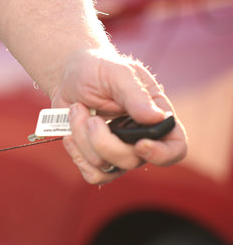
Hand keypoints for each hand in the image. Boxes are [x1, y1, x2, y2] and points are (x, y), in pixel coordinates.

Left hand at [50, 48, 187, 183]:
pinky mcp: (96, 158)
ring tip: (77, 112)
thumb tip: (156, 118)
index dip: (162, 154)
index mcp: (155, 116)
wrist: (68, 77)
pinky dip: (77, 154)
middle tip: (90, 117)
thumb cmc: (97, 70)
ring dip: (83, 139)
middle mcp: (140, 138)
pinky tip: (71, 135)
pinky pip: (93, 174)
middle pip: (131, 161)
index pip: (175, 147)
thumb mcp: (117, 73)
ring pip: (106, 167)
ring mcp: (118, 151)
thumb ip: (135, 94)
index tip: (139, 144)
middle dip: (102, 141)